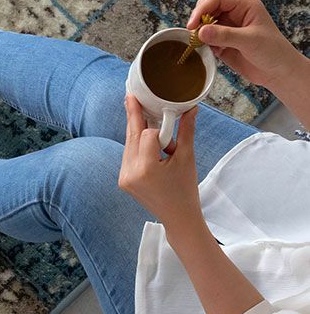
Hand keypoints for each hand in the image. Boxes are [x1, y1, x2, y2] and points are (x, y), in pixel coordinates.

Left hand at [119, 95, 202, 229]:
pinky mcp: (122, 180)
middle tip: (130, 95)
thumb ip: (186, 131)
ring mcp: (123, 178)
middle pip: (132, 136)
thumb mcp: (187, 159)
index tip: (170, 127)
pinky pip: (128, 155)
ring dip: (138, 133)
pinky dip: (136, 146)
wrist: (178, 217)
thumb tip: (190, 108)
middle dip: (134, 116)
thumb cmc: (185, 189)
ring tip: (142, 116)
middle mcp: (130, 173)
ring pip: (129, 144)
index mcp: (146, 169)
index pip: (149, 135)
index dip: (161, 131)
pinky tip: (145, 141)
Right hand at [187, 0, 300, 89]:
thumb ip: (224, 35)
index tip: (192, 25)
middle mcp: (235, 13)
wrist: (277, 72)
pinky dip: (203, 44)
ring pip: (204, 23)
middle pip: (207, 7)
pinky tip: (210, 51)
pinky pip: (206, 38)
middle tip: (194, 34)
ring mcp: (228, 27)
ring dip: (199, 32)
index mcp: (245, 5)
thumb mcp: (249, 41)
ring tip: (201, 44)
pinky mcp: (222, 41)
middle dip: (198, 19)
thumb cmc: (273, 51)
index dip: (202, 9)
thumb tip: (200, 31)